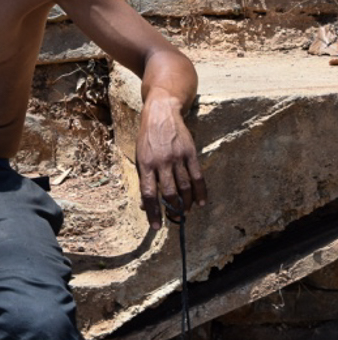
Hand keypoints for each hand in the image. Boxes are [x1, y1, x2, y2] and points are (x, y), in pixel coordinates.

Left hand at [136, 91, 206, 229]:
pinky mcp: (190, 154)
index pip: (148, 193)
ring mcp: (177, 158)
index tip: (156, 226)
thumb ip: (143, 179)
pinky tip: (201, 202)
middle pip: (169, 193)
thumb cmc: (148, 138)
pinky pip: (198, 177)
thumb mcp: (139, 156)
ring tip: (186, 211)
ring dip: (187, 203)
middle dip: (172, 210)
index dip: (152, 212)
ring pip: (185, 187)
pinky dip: (200, 192)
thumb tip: (145, 204)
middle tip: (175, 218)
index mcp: (145, 164)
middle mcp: (161, 162)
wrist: (161, 113)